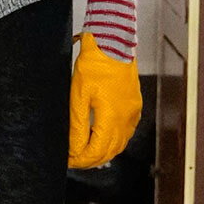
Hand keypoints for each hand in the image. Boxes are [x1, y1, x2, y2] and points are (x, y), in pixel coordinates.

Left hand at [68, 32, 142, 169]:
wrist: (113, 43)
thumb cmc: (95, 64)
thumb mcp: (79, 96)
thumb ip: (78, 125)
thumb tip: (73, 148)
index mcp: (112, 117)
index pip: (97, 151)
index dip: (81, 159)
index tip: (68, 161)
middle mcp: (127, 118)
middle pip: (110, 151)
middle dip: (91, 160)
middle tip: (74, 160)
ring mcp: (133, 112)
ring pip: (120, 143)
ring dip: (103, 152)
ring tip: (85, 152)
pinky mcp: (135, 105)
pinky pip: (126, 131)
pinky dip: (113, 140)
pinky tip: (102, 137)